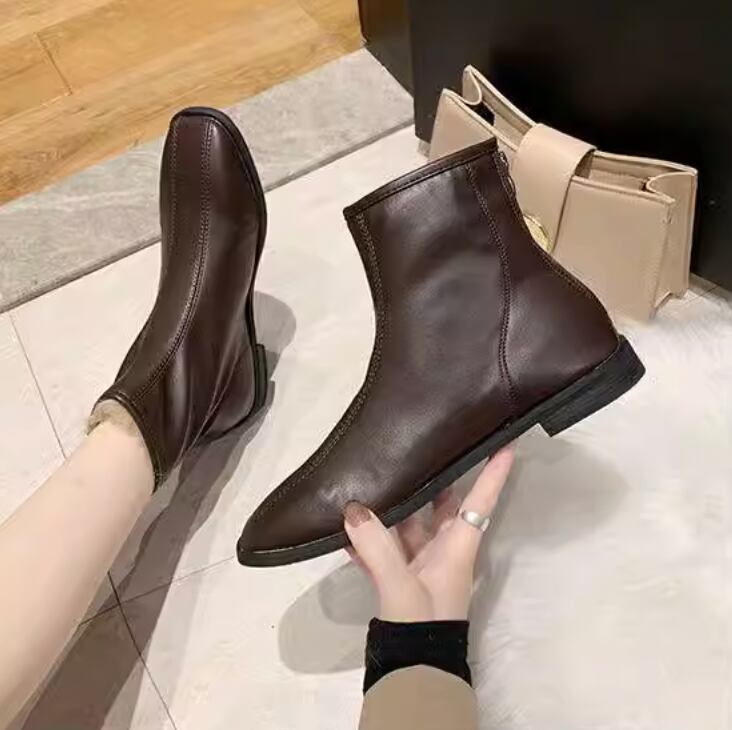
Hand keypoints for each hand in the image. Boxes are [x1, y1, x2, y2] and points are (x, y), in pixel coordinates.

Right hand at [343, 447, 513, 621]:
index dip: (495, 472)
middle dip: (435, 477)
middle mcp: (444, 549)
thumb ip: (377, 547)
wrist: (412, 668)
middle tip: (421, 445)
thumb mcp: (402, 585)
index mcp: (458, 547)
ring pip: (410, 523)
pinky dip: (370, 538)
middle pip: (442, 504)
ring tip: (375, 479)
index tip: (507, 441)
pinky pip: (386, 548)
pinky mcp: (400, 576)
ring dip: (393, 507)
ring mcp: (422, 562)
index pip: (481, 501)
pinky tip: (348, 527)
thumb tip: (354, 509)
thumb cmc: (423, 622)